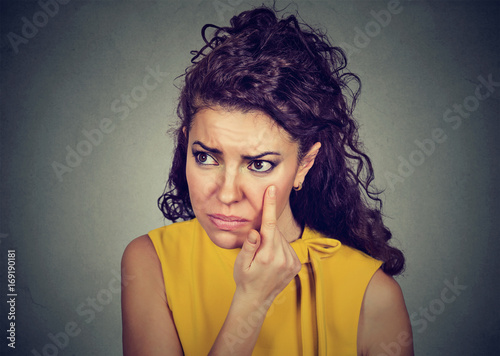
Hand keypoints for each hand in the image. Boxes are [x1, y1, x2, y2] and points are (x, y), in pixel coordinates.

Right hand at [233, 185, 301, 305]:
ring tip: (264, 257)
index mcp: (267, 255)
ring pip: (282, 239)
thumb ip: (248, 246)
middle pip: (275, 231)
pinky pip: (287, 247)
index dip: (270, 206)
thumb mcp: (241, 263)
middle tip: (256, 246)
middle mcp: (283, 258)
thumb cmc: (245, 279)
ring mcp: (292, 262)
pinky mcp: (296, 265)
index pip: (270, 224)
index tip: (272, 190)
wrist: (256, 300)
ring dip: (273, 241)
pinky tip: (272, 259)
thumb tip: (254, 232)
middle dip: (266, 232)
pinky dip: (279, 247)